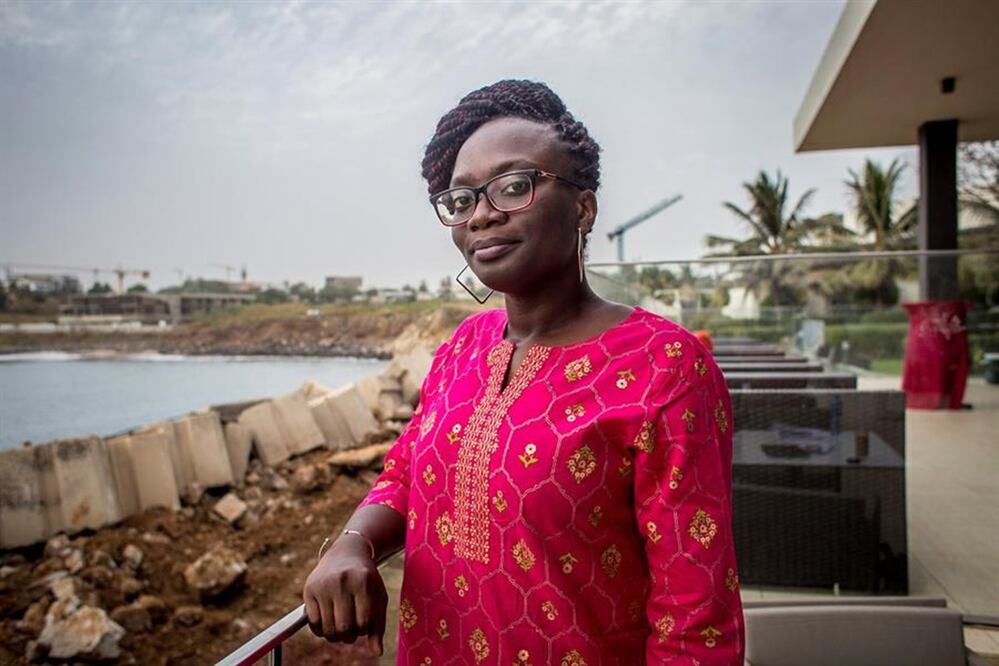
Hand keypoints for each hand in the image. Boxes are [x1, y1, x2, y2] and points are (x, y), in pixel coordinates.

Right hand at [302, 537, 387, 655]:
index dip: (364, 630)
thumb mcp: (378, 596)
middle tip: (350, 632)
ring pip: (327, 628)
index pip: (363, 622)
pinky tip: (328, 623)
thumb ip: (378, 625)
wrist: (347, 552)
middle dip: (348, 636)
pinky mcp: (309, 589)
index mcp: (363, 582)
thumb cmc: (366, 580)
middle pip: (344, 628)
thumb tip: (377, 652)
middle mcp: (341, 581)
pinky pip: (313, 623)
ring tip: (341, 629)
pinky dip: (320, 630)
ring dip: (335, 636)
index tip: (363, 625)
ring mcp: (323, 585)